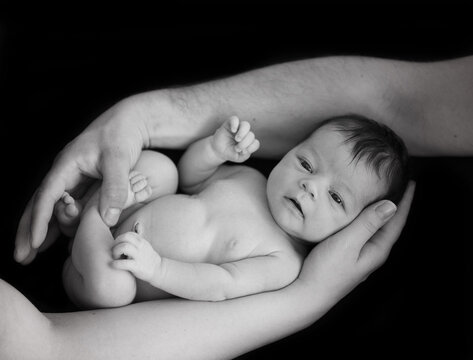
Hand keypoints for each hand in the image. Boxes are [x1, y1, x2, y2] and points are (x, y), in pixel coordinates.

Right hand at [15, 99, 148, 263]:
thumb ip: (114, 188)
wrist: (130, 122)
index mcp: (66, 165)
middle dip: (29, 230)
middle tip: (22, 256)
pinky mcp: (83, 183)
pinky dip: (60, 222)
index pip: (46, 196)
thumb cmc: (121, 135)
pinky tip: (55, 238)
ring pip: (51, 208)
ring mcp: (72, 179)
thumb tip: (107, 218)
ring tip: (32, 254)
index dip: (39, 221)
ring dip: (42, 230)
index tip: (34, 242)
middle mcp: (64, 173)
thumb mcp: (119, 160)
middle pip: (39, 205)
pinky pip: (67, 206)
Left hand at [111, 225, 160, 282]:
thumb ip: (139, 238)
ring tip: (116, 258)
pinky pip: (123, 263)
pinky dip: (116, 263)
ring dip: (115, 252)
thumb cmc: (148, 258)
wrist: (159, 270)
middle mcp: (141, 247)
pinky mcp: (137, 266)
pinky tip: (114, 265)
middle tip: (115, 251)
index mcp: (142, 241)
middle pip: (124, 237)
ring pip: (124, 247)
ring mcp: (139, 256)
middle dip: (116, 244)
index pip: (128, 234)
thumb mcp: (146, 245)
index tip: (118, 246)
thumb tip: (137, 225)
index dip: (120, 239)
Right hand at [211, 116, 259, 162]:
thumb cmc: (230, 153)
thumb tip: (245, 150)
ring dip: (243, 133)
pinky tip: (233, 130)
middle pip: (251, 135)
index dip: (251, 148)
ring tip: (237, 139)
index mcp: (249, 142)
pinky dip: (235, 124)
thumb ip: (244, 156)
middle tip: (237, 148)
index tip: (242, 152)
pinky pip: (234, 119)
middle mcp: (245, 134)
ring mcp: (238, 128)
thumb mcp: (237, 158)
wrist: (218, 150)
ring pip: (246, 125)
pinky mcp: (229, 124)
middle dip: (245, 143)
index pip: (256, 143)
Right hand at [297, 181, 415, 303]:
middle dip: (395, 203)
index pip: (396, 220)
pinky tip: (358, 214)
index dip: (405, 201)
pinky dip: (365, 218)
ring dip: (380, 210)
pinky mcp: (349, 255)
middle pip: (389, 223)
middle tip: (398, 182)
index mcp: (377, 249)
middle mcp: (372, 252)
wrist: (309, 294)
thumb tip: (391, 206)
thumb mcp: (347, 243)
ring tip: (381, 192)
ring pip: (375, 227)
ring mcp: (361, 255)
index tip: (411, 181)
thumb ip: (367, 224)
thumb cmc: (326, 270)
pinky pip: (363, 231)